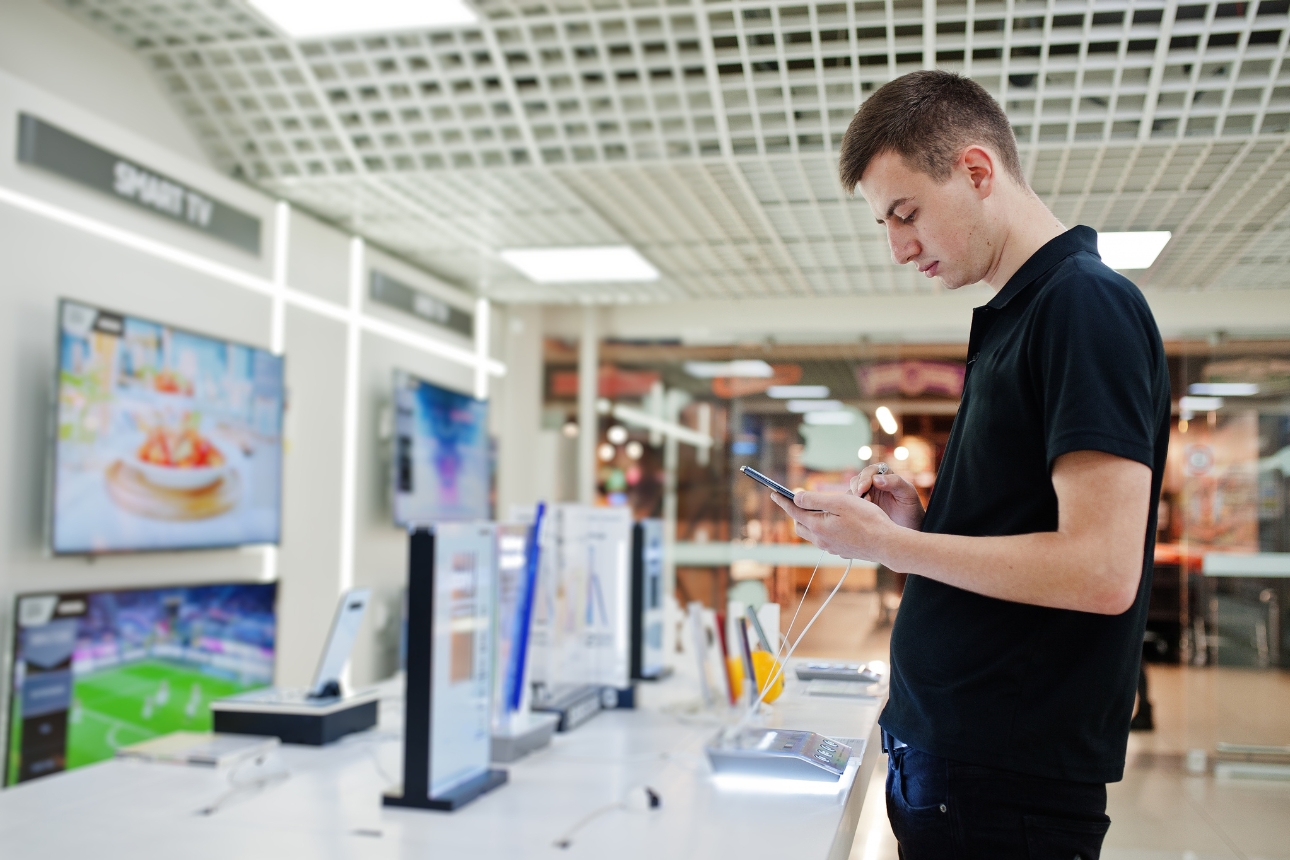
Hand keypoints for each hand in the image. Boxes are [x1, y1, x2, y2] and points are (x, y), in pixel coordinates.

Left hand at [770, 490, 897, 563]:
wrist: (887, 544)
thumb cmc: (867, 520)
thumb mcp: (840, 502)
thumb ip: (815, 500)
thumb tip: (796, 497)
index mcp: (817, 526)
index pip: (793, 511)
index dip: (783, 501)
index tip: (774, 493)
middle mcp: (821, 540)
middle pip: (800, 525)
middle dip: (796, 512)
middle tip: (798, 501)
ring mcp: (831, 548)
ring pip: (812, 534)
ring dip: (810, 521)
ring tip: (817, 510)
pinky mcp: (841, 551)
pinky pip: (825, 539)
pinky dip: (823, 529)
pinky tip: (835, 523)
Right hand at [849, 464, 924, 530]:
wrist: (909, 529)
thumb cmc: (911, 510)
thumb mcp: (908, 494)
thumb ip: (895, 482)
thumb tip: (876, 478)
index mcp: (886, 475)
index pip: (871, 470)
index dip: (866, 478)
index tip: (864, 488)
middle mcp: (874, 483)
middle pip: (859, 478)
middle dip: (857, 486)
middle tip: (859, 496)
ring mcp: (866, 494)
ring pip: (853, 490)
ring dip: (854, 496)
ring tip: (862, 506)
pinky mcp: (861, 507)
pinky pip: (850, 503)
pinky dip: (850, 505)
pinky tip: (857, 512)